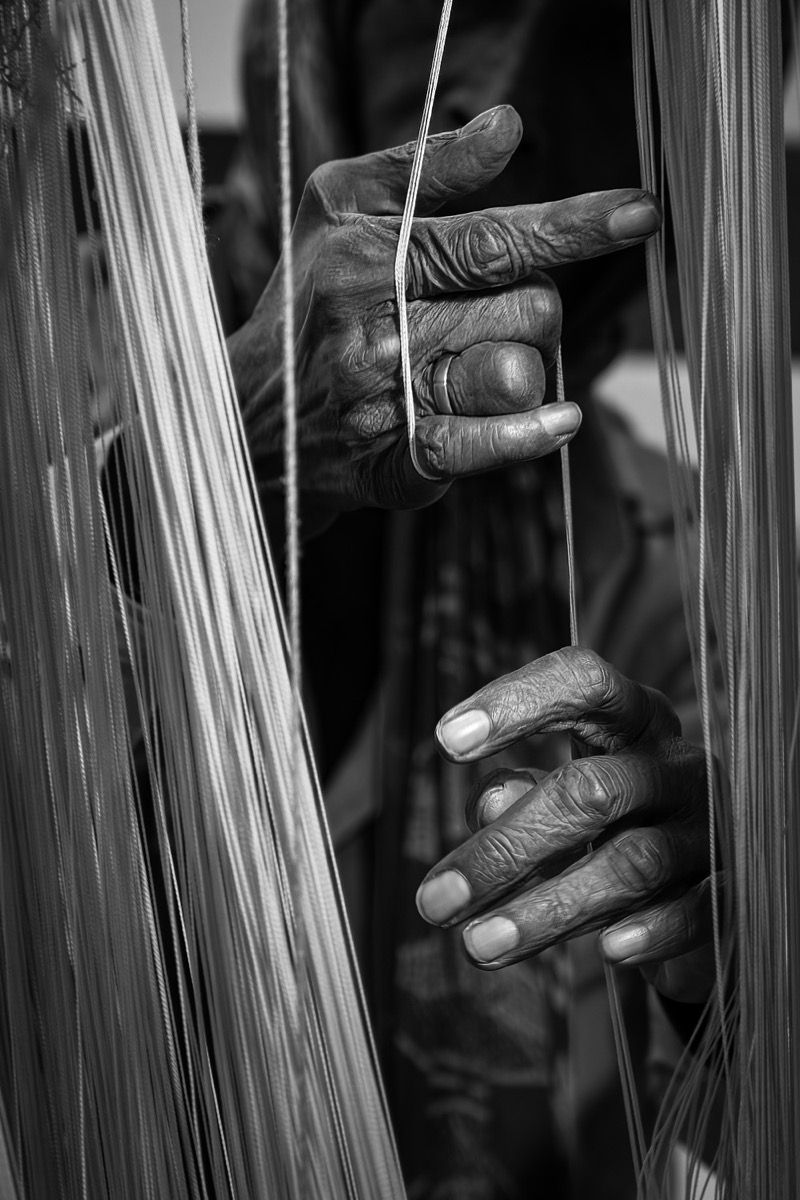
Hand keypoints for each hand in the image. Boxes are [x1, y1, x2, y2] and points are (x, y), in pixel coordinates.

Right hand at [227, 106, 660, 536]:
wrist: (246, 416)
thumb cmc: (305, 303)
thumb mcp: (338, 208)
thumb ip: (424, 165)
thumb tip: (507, 127)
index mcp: (369, 257)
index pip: (494, 239)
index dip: (574, 227)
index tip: (641, 214)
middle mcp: (377, 330)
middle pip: (529, 311)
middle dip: (538, 309)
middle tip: (497, 316)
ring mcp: (385, 403)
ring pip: (518, 376)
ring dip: (528, 368)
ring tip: (487, 366)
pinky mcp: (394, 464)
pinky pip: (481, 448)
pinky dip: (528, 435)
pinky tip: (558, 421)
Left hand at [415, 647, 713, 1003]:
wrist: (695, 893)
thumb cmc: (604, 827)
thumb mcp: (554, 800)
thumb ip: (518, 795)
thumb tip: (491, 803)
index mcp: (632, 720)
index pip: (584, 683)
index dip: (517, 701)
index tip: (444, 741)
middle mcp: (676, 763)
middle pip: (590, 790)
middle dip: (504, 849)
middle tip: (432, 902)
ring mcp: (710, 827)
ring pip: (631, 863)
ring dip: (547, 909)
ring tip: (475, 946)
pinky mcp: (731, 891)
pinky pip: (695, 911)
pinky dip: (652, 931)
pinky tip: (609, 952)